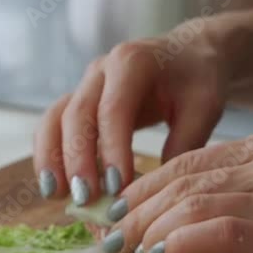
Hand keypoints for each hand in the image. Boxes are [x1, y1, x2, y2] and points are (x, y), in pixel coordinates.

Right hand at [33, 23, 229, 205]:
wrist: (186, 54)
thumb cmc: (197, 80)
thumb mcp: (203, 108)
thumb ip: (184, 145)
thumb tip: (156, 192)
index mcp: (133, 62)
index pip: (113, 109)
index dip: (111, 149)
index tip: (117, 187)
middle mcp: (100, 71)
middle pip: (77, 115)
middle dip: (77, 160)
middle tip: (86, 198)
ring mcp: (84, 86)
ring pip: (54, 120)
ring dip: (51, 159)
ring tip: (57, 196)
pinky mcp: (76, 102)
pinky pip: (52, 127)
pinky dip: (49, 156)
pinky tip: (55, 188)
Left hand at [101, 130, 252, 252]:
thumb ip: (245, 200)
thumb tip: (187, 229)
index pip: (186, 163)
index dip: (143, 189)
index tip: (118, 215)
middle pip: (179, 180)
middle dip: (135, 212)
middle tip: (109, 240)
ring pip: (190, 202)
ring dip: (148, 231)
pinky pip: (216, 229)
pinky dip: (178, 243)